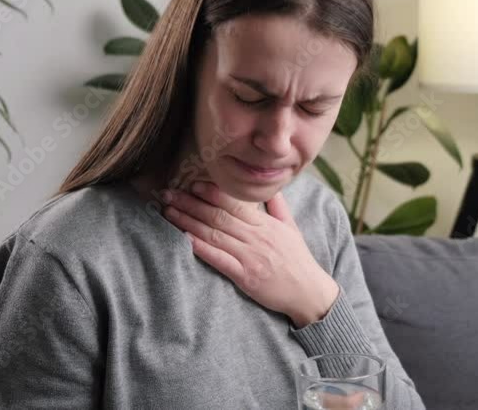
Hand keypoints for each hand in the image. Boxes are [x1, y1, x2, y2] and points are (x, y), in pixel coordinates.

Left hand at [160, 181, 338, 326]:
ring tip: (168, 212)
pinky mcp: (245, 276)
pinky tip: (183, 238)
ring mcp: (250, 256)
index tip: (192, 184)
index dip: (211, 193)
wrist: (309, 292)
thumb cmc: (299, 261)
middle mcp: (256, 237)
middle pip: (218, 216)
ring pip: (214, 234)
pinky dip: (200, 247)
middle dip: (191, 203)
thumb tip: (270, 187)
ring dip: (188, 222)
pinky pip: (218, 259)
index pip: (234, 204)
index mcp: (266, 224)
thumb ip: (278, 206)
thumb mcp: (292, 228)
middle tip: (168, 194)